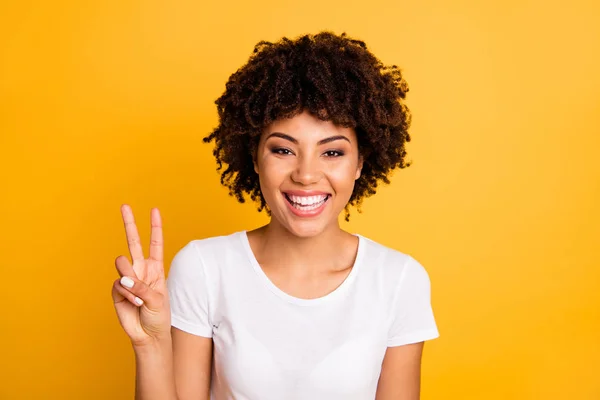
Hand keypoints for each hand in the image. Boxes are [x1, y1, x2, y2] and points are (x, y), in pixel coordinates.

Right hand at [112, 204, 170, 347]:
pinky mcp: (117, 290)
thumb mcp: (158, 299)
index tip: (154, 210)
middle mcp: (141, 270)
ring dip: (130, 278)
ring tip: (138, 294)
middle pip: (134, 242)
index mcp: (155, 268)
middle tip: (124, 205)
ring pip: (123, 264)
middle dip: (130, 223)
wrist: (148, 335)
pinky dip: (128, 294)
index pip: (155, 243)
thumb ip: (142, 286)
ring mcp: (128, 279)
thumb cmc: (159, 316)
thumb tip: (123, 278)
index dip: (155, 227)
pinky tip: (135, 303)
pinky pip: (119, 284)